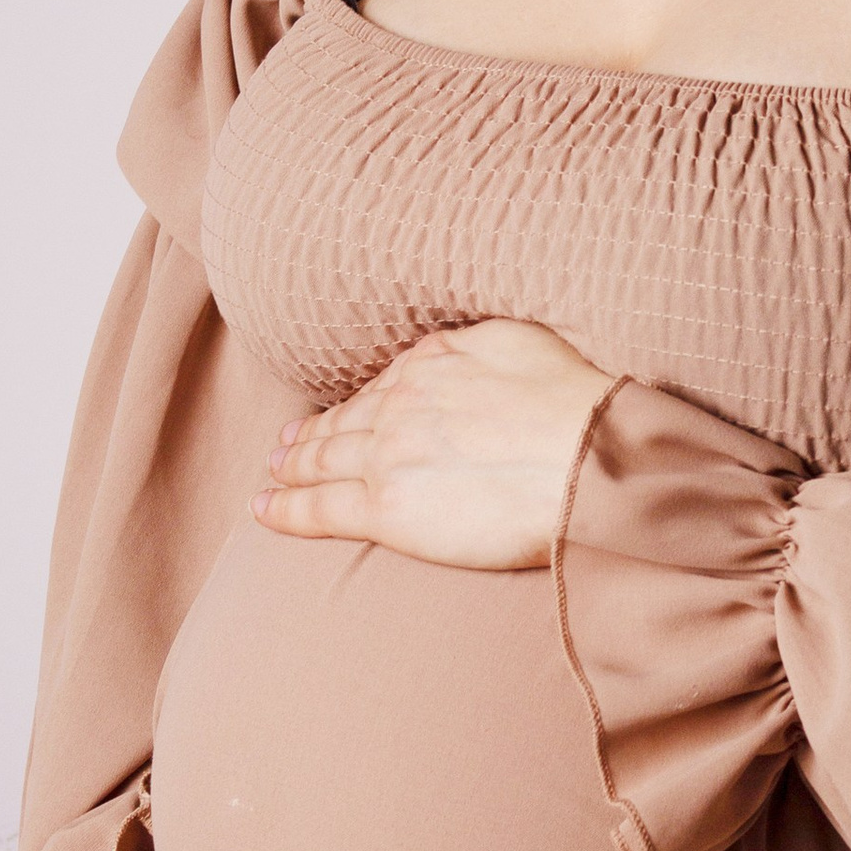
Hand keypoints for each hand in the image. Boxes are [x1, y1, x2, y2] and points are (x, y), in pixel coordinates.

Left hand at [253, 319, 613, 571]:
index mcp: (433, 361)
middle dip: (311, 433)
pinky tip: (265, 509)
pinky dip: (286, 508)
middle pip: (344, 422)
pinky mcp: (386, 507)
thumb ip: (481, 346)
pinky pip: (320, 507)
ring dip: (293, 465)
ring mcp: (387, 454)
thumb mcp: (524, 342)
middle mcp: (401, 402)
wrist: (585, 455)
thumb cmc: (574, 403)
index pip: (383, 387)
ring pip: (323, 460)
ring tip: (275, 472)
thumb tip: (463, 353)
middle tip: (286, 445)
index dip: (357, 402)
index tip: (341, 413)